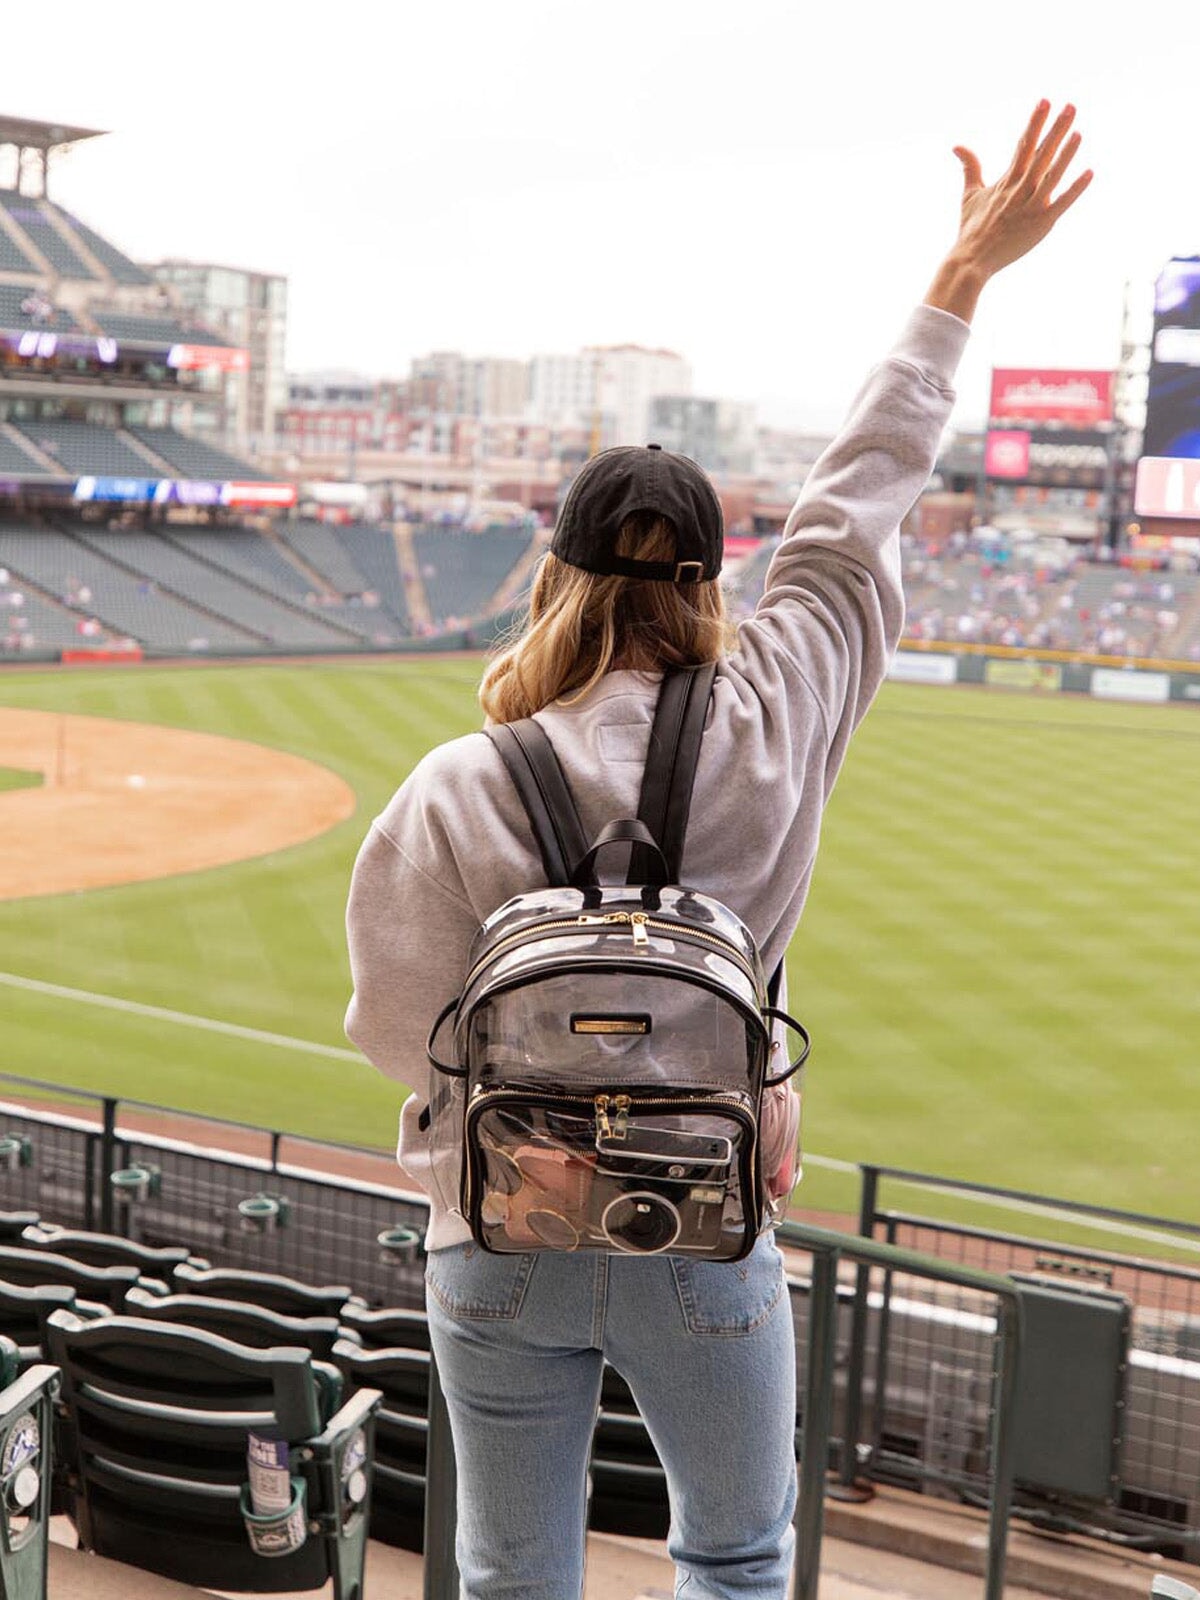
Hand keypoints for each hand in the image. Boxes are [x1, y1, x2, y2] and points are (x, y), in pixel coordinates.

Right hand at [926, 101, 1092, 322]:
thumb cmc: (971, 229)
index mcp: (1007, 180)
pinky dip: (1075, 189)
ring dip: (1065, 153)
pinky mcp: (1041, 224)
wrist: (971, 260)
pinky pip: (1062, 203)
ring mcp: (1031, 206)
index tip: (1045, 101)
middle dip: (1056, 129)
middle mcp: (1020, 189)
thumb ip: (969, 167)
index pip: (1024, 145)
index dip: (1036, 122)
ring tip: (1078, 132)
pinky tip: (1089, 172)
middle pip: (1041, 154)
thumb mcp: (969, 194)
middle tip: (1070, 106)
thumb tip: (957, 146)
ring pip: (1052, 174)